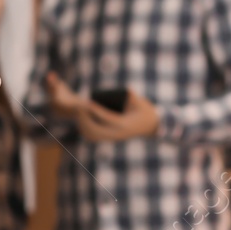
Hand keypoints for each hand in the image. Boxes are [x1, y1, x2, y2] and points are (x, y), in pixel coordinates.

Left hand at [44, 72, 159, 141]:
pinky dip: (86, 129)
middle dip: (86, 119)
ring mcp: (113, 138)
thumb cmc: (145, 112)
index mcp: (125, 125)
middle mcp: (118, 134)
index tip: (88, 102)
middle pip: (96, 130)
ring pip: (93, 135)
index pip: (108, 118)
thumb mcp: (142, 103)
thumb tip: (126, 91)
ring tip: (80, 112)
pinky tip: (82, 120)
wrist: (150, 127)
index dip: (97, 110)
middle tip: (80, 106)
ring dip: (84, 125)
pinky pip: (94, 136)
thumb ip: (133, 97)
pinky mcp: (110, 138)